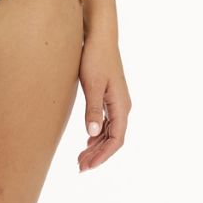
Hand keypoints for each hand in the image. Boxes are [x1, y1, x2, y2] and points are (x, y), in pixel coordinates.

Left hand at [77, 31, 131, 172]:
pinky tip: (88, 140)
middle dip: (98, 154)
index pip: (116, 139)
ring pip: (110, 131)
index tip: (87, 166)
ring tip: (81, 157)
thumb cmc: (95, 57)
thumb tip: (93, 134)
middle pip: (113, 138)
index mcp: (121, 105)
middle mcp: (122, 105)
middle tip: (80, 167)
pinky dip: (98, 133)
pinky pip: (107, 121)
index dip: (102, 155)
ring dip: (97, 146)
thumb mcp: (92, 84)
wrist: (99, 35)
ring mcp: (117, 100)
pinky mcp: (109, 95)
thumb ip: (93, 109)